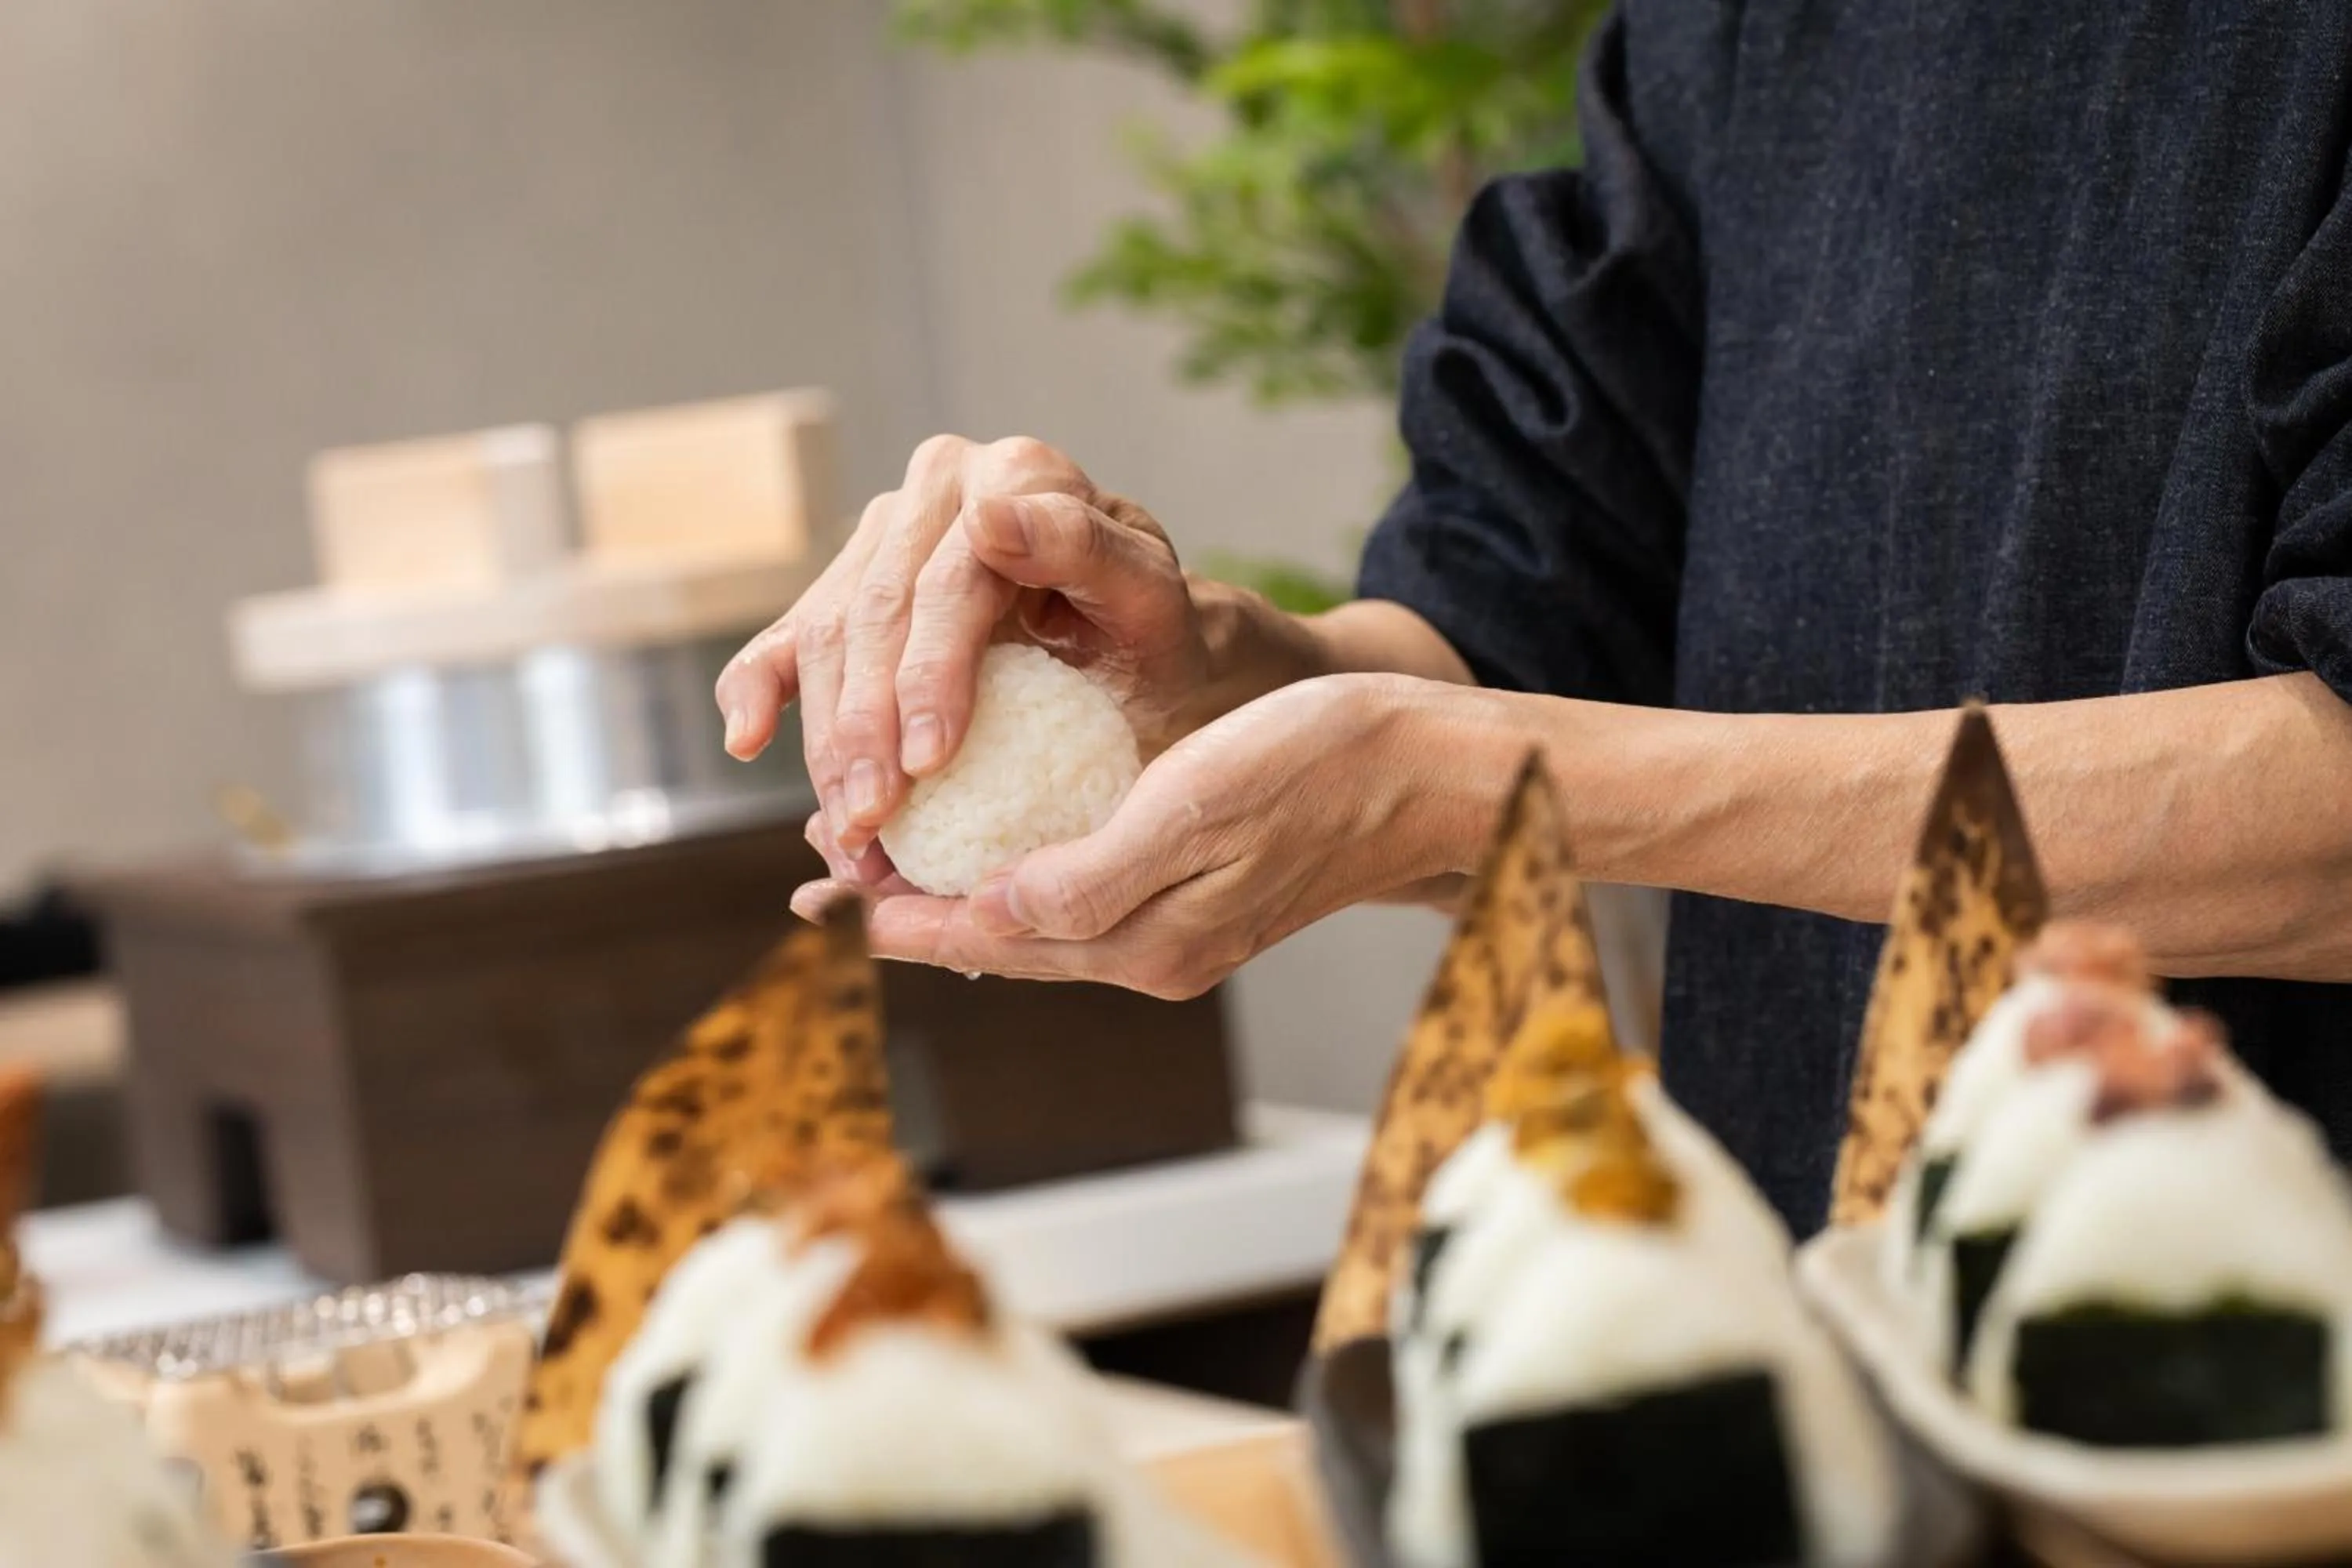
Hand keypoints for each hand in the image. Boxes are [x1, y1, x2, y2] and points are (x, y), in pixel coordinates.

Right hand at [714, 435, 1217, 860]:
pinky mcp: (852, 584)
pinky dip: (761, 690)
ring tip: (846, 830)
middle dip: (865, 729)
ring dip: (825, 741)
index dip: (928, 676)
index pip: (948, 583)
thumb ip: (1087, 551)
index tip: (927, 763)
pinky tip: (750, 739)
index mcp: (1016, 471)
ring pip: (825, 636)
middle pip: (875, 614)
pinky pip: (789, 636)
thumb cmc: (1160, 638)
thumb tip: (989, 515)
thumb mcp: (1154, 601)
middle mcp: (942, 486)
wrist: (1151, 655)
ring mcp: (887, 532)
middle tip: (871, 822)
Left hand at [788, 675, 1504, 997]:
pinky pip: (1077, 908)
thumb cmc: (1322, 768)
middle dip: (905, 913)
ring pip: (1032, 929)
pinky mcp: (1197, 907)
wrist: (1428, 775)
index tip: (813, 890)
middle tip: (820, 873)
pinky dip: (1013, 884)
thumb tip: (990, 913)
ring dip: (952, 900)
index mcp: (1146, 943)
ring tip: (879, 864)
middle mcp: (1152, 956)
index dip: (891, 917)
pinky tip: (987, 855)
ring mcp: (1178, 937)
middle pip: (996, 945)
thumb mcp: (1198, 805)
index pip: (985, 940)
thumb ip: (1093, 875)